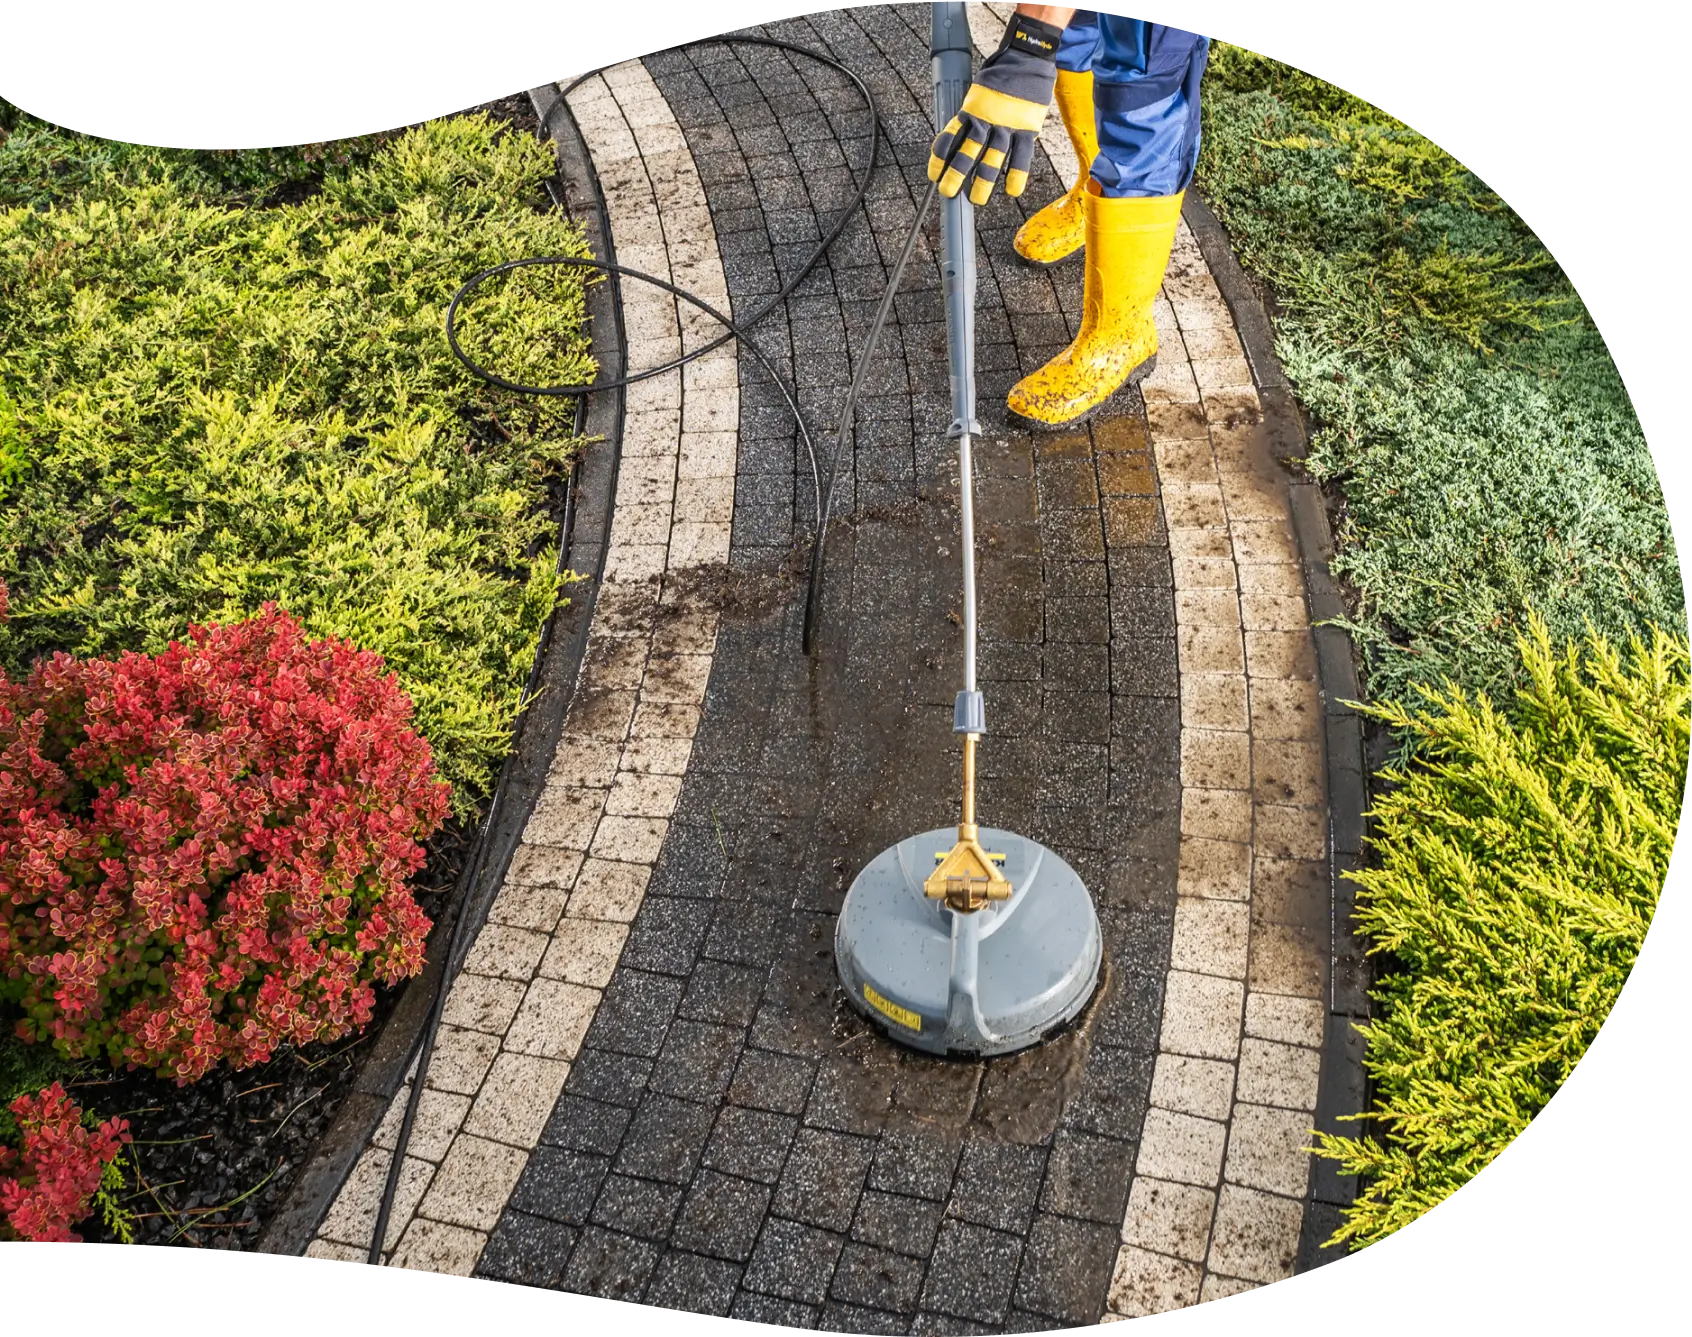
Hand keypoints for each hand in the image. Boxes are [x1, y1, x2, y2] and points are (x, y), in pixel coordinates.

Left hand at [928, 12, 1064, 204]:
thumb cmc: (1001, 73)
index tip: (933, 175)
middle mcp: (986, 119)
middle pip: (967, 153)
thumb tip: (961, 133)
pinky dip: (1017, 174)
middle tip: (948, 192)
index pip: (949, 138)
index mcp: (970, 109)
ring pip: (992, 159)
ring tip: (977, 199)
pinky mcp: (1027, 127)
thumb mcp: (978, 91)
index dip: (939, 159)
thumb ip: (971, 113)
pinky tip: (1012, 191)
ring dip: (983, 181)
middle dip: (956, 175)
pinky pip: (1022, 156)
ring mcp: (1007, 125)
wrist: (1027, 55)